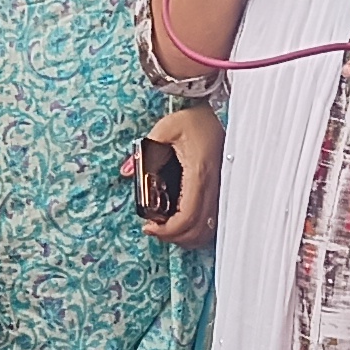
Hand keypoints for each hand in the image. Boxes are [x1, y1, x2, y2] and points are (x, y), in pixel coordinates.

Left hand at [132, 104, 220, 245]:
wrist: (217, 113)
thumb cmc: (194, 120)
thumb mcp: (165, 129)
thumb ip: (144, 150)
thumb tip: (127, 170)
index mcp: (199, 174)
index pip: (187, 216)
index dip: (168, 230)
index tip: (150, 227)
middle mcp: (214, 186)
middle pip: (199, 230)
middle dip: (174, 237)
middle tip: (155, 230)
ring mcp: (221, 190)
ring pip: (209, 230)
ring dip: (187, 237)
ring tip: (167, 229)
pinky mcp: (222, 190)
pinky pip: (214, 221)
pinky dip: (198, 230)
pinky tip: (183, 222)